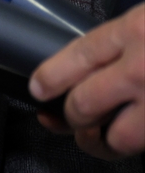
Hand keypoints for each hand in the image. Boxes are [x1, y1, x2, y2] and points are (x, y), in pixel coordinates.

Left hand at [30, 2, 144, 158]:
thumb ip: (125, 38)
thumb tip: (92, 60)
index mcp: (135, 29)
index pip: (77, 55)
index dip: (50, 76)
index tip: (37, 88)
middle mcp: (143, 66)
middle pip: (86, 102)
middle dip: (71, 115)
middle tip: (66, 116)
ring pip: (118, 137)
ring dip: (103, 143)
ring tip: (97, 139)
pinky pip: (144, 143)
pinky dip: (134, 143)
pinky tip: (131, 137)